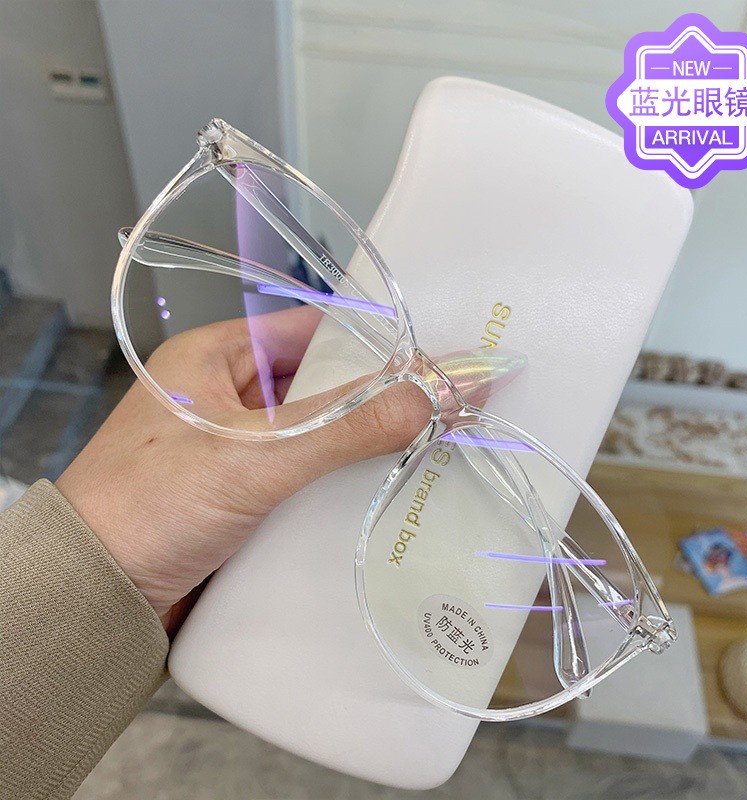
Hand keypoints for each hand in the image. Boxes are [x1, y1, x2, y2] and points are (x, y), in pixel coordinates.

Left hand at [56, 308, 522, 635]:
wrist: (93, 596)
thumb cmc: (156, 504)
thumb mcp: (258, 457)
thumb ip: (346, 425)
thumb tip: (434, 395)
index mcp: (213, 357)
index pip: (310, 330)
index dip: (373, 342)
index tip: (432, 360)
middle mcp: (223, 395)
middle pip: (318, 385)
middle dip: (376, 400)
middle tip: (442, 411)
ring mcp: (230, 448)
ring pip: (313, 434)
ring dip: (358, 447)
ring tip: (427, 452)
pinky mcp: (237, 495)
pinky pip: (300, 475)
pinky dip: (335, 483)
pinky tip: (379, 494)